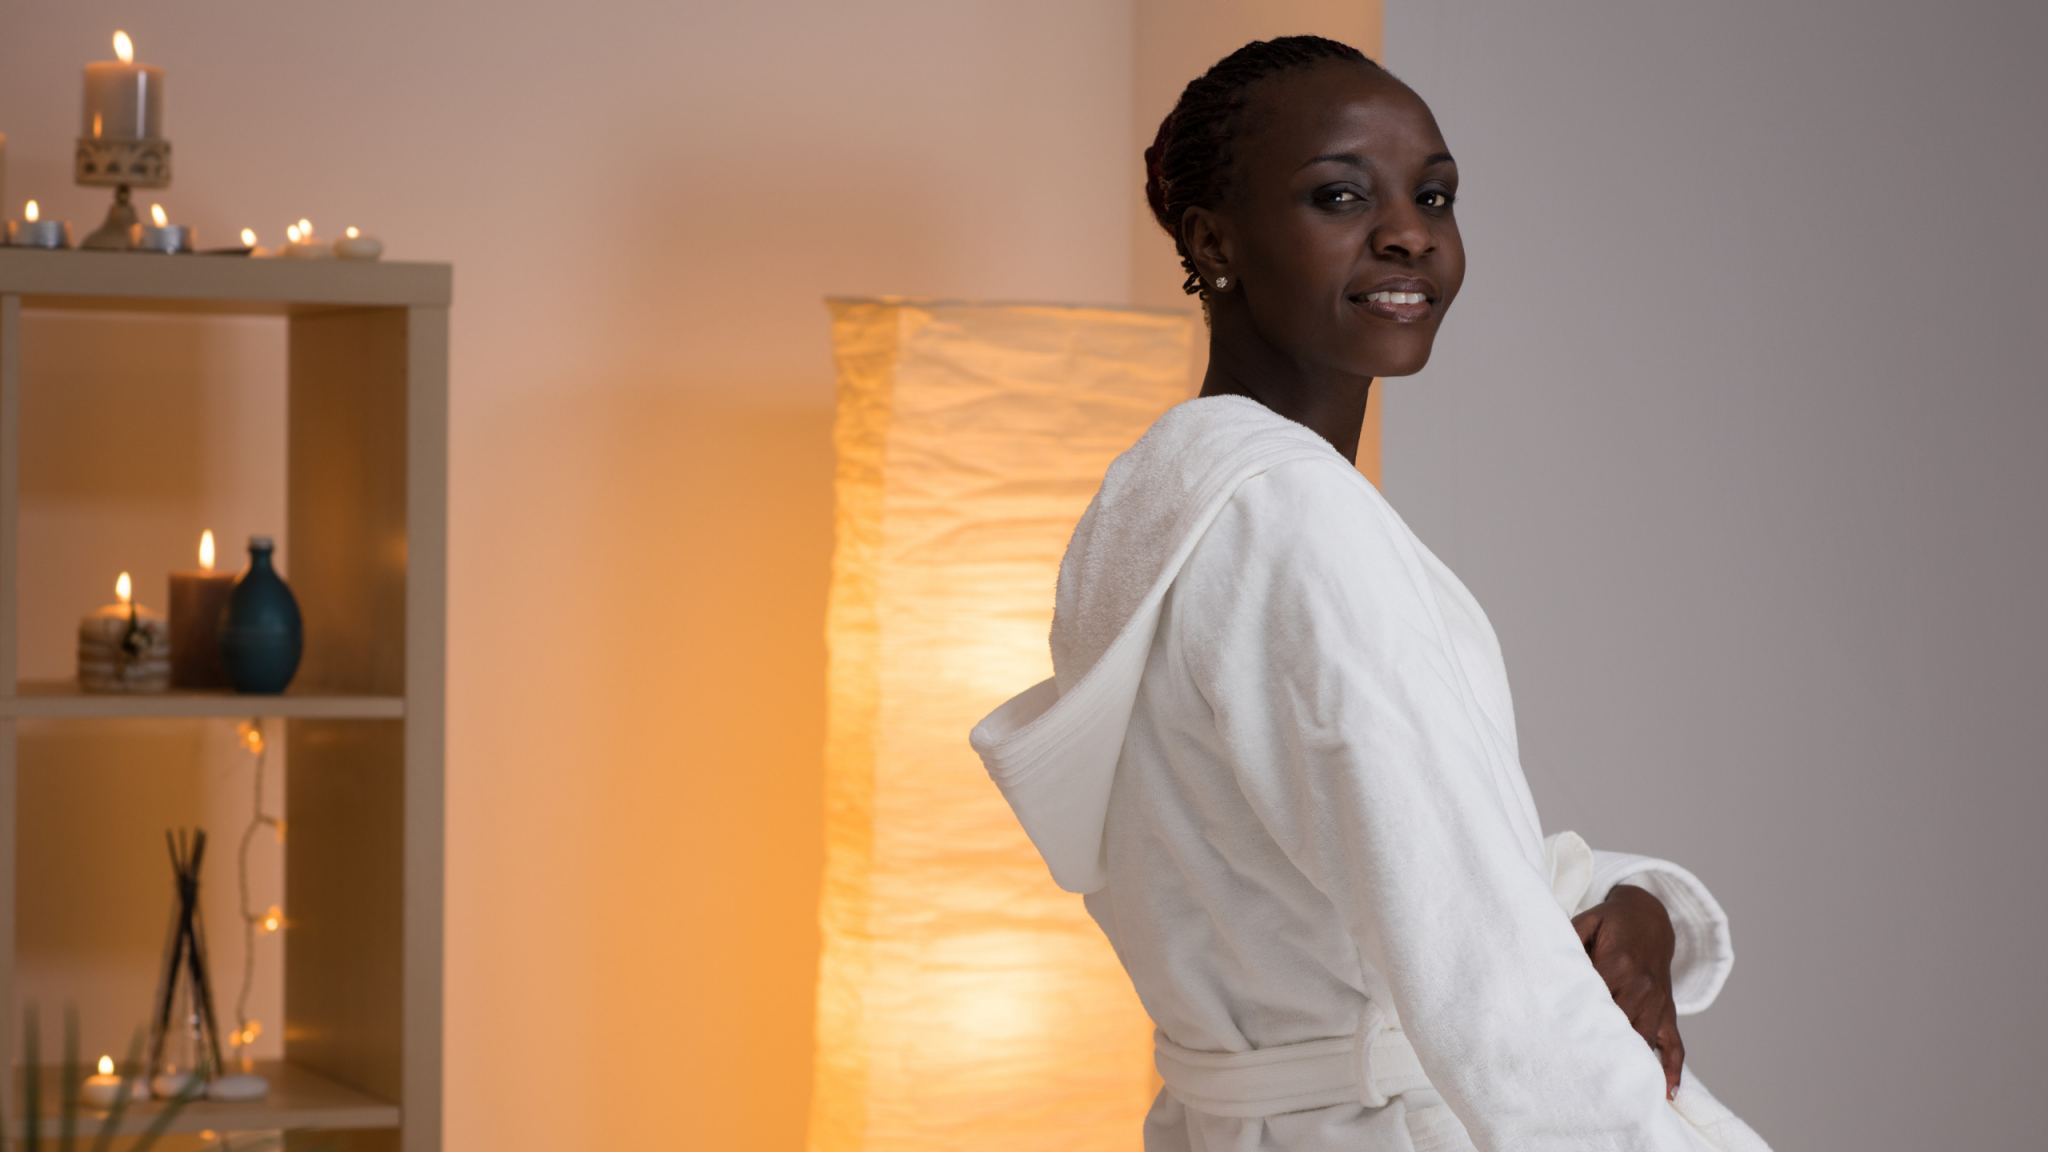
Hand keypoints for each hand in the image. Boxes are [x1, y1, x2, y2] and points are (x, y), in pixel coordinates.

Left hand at [1571, 883, 1683, 1098]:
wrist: (1651, 917)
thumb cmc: (1612, 922)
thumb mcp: (1587, 920)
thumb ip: (1568, 938)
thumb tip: (1546, 960)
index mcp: (1618, 962)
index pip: (1594, 996)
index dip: (1577, 1017)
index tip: (1558, 1040)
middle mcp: (1642, 985)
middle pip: (1619, 1022)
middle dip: (1599, 1046)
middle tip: (1576, 1074)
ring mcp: (1657, 1001)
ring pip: (1643, 1037)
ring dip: (1630, 1062)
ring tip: (1611, 1090)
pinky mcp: (1668, 1011)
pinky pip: (1676, 1045)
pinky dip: (1673, 1070)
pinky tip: (1666, 1093)